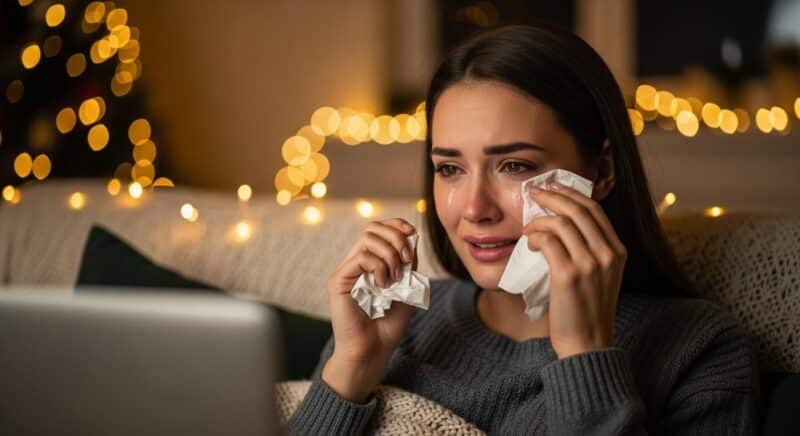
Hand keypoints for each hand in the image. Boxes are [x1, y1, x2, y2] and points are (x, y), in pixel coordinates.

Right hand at [323, 218, 417, 401]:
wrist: (373, 350)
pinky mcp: (338, 281)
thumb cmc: (388, 325)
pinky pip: (361, 257)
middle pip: (373, 228)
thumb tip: (411, 237)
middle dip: (397, 238)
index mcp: (369, 264)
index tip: (412, 232)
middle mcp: (354, 264)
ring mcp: (345, 271)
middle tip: (407, 262)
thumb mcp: (406, 288)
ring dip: (390, 254)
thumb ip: (407, 264)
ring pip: (367, 239)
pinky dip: (379, 267)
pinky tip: (384, 286)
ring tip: (396, 279)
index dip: (396, 225)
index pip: (378, 230)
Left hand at [524, 182, 626, 358]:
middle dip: (553, 196)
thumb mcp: (601, 276)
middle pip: (578, 210)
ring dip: (539, 220)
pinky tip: (530, 243)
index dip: (571, 194)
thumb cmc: (587, 310)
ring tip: (528, 228)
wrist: (588, 344)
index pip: (594, 210)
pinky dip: (536, 237)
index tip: (553, 187)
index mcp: (618, 252)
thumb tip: (562, 224)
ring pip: (561, 223)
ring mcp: (590, 264)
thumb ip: (591, 251)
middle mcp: (608, 254)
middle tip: (534, 193)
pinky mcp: (569, 275)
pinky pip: (548, 241)